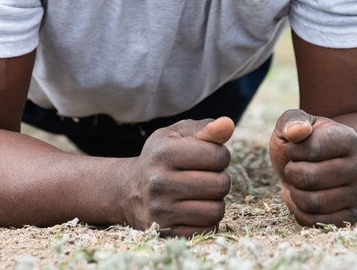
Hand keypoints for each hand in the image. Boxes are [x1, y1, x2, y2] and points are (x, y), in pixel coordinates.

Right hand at [124, 117, 234, 236]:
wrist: (128, 190)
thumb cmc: (161, 156)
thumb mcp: (177, 134)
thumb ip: (204, 128)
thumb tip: (228, 124)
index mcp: (163, 152)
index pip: (218, 156)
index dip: (221, 155)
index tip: (209, 157)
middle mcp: (158, 181)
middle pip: (220, 184)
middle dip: (220, 179)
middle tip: (205, 176)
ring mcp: (160, 210)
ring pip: (216, 211)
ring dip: (215, 201)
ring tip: (201, 193)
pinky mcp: (164, 232)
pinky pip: (206, 231)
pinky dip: (207, 221)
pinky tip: (194, 210)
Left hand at [269, 109, 356, 227]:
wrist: (317, 168)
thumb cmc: (303, 144)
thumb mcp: (295, 124)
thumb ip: (292, 120)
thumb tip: (296, 132)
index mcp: (348, 139)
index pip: (310, 148)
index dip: (293, 150)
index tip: (296, 148)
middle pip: (308, 178)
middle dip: (291, 173)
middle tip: (295, 168)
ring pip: (312, 202)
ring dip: (295, 193)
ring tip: (301, 184)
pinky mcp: (350, 216)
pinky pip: (316, 222)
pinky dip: (301, 212)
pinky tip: (305, 200)